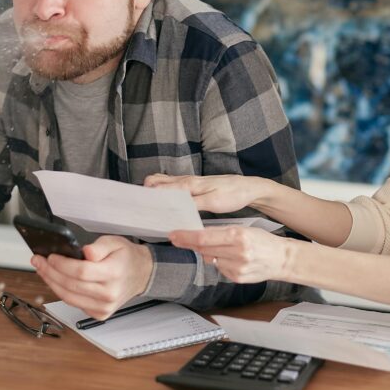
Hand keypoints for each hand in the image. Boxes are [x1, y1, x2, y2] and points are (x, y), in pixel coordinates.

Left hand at [31, 235, 153, 320]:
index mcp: (114, 273)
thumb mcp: (115, 242)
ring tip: (42, 270)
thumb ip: (99, 246)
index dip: (62, 265)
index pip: (81, 272)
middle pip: (71, 285)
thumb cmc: (125, 257)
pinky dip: (62, 293)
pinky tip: (56, 281)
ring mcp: (104, 307)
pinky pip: (74, 304)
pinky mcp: (100, 314)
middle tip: (39, 261)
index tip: (50, 257)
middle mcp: (109, 293)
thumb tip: (86, 252)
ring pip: (69, 297)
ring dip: (51, 283)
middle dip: (50, 272)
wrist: (140, 274)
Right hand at [144, 173, 268, 213]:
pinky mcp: (194, 185)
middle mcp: (186, 180)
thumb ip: (193, 204)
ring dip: (154, 191)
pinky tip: (166, 204)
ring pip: (163, 182)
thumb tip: (173, 208)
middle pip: (156, 181)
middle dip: (146, 192)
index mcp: (188, 184)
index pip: (160, 187)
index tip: (140, 207)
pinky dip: (164, 191)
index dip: (148, 196)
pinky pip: (173, 186)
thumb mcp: (214, 202)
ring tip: (150, 207)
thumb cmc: (233, 195)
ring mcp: (190, 181)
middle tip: (143, 208)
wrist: (249, 188)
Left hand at [168, 227, 291, 283]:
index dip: (186, 237)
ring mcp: (237, 268)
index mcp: (238, 236)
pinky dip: (219, 262)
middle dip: (188, 244)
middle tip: (176, 238)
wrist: (282, 259)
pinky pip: (219, 268)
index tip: (173, 235)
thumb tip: (199, 238)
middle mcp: (237, 252)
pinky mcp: (237, 278)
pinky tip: (230, 259)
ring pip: (210, 259)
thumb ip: (222, 234)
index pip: (204, 237)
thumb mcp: (244, 229)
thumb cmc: (262, 241)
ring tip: (220, 248)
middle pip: (203, 249)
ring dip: (207, 253)